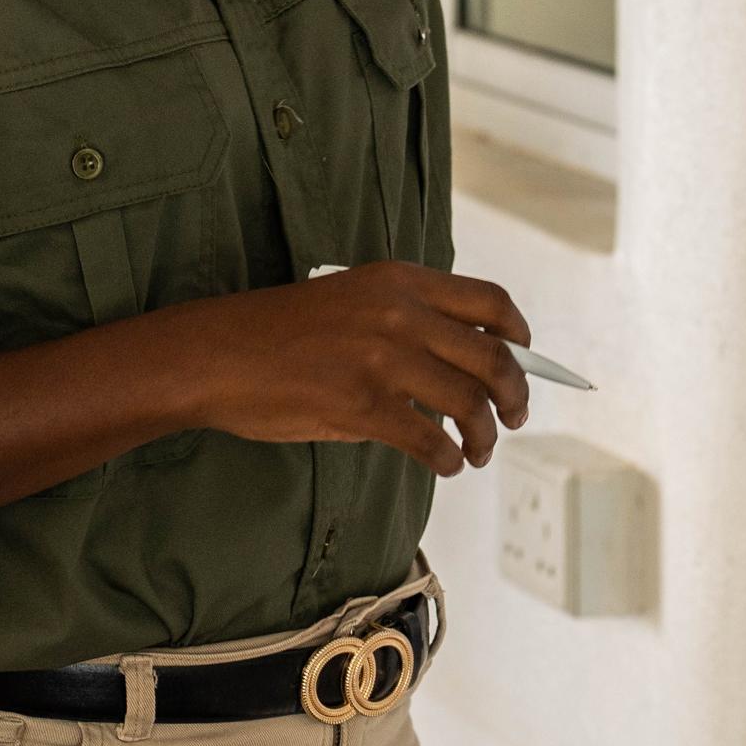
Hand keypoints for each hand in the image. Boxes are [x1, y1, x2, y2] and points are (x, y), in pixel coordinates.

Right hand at [174, 262, 532, 476]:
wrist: (220, 353)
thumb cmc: (280, 330)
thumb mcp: (352, 297)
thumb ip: (406, 318)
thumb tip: (461, 364)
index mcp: (400, 281)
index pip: (489, 302)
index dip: (520, 335)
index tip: (526, 357)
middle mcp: (400, 314)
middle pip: (493, 357)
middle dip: (515, 395)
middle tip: (514, 418)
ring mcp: (383, 359)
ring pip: (469, 403)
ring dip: (485, 436)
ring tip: (477, 452)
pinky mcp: (363, 406)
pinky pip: (431, 441)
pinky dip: (448, 459)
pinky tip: (444, 465)